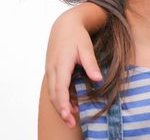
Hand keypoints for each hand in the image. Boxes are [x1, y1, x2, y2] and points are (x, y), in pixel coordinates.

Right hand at [45, 9, 101, 126]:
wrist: (64, 25)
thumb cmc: (77, 36)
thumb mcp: (86, 47)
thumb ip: (91, 63)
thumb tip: (98, 79)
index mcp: (61, 64)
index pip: (60, 87)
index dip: (63, 102)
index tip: (68, 114)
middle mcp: (53, 69)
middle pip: (54, 94)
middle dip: (61, 110)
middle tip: (71, 123)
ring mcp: (51, 71)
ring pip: (53, 93)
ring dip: (61, 106)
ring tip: (72, 118)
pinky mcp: (53, 71)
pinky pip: (55, 88)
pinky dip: (61, 98)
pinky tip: (71, 105)